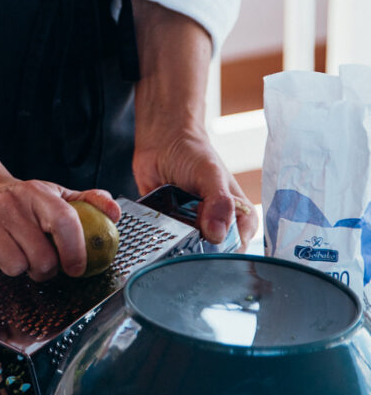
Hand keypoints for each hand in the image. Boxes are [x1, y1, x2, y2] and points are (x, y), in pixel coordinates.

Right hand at [0, 177, 121, 279]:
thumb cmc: (20, 199)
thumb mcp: (54, 194)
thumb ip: (88, 203)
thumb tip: (114, 212)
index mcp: (37, 193)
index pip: (65, 222)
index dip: (75, 251)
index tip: (76, 268)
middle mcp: (10, 203)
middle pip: (41, 257)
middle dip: (44, 269)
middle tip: (39, 261)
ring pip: (13, 266)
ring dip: (15, 268)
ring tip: (13, 253)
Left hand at [133, 127, 257, 246]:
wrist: (161, 141)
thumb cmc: (193, 153)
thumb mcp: (211, 173)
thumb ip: (219, 202)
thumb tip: (218, 234)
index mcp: (239, 216)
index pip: (238, 246)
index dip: (224, 250)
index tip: (208, 245)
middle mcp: (217, 226)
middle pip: (212, 254)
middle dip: (198, 250)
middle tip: (186, 237)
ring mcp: (193, 228)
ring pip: (188, 251)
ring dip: (178, 246)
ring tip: (171, 231)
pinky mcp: (171, 228)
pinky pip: (166, 242)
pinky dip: (160, 239)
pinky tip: (155, 232)